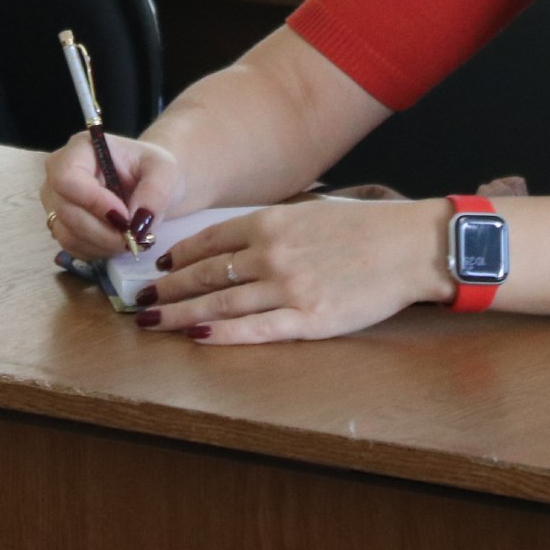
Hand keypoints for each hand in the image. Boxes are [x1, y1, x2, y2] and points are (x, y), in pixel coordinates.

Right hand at [41, 131, 186, 258]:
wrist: (146, 185)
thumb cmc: (150, 169)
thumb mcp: (165, 171)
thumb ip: (156, 191)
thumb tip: (138, 222)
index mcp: (80, 149)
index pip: (67, 177)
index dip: (93, 202)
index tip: (125, 217)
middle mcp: (58, 174)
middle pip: (66, 211)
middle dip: (103, 232)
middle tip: (135, 238)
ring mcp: (55, 202)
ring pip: (68, 234)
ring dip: (103, 244)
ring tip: (131, 238)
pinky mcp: (59, 225)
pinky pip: (73, 247)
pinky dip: (99, 251)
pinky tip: (117, 241)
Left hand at [134, 196, 449, 344]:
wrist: (409, 246)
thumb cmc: (363, 229)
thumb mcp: (310, 213)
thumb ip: (273, 228)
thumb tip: (237, 244)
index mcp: (271, 222)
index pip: (209, 241)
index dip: (178, 257)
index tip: (158, 268)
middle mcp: (271, 253)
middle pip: (204, 274)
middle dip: (167, 289)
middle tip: (140, 300)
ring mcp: (288, 288)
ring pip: (220, 302)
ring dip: (181, 313)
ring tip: (153, 321)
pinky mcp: (308, 319)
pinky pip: (255, 329)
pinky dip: (222, 332)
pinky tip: (197, 336)